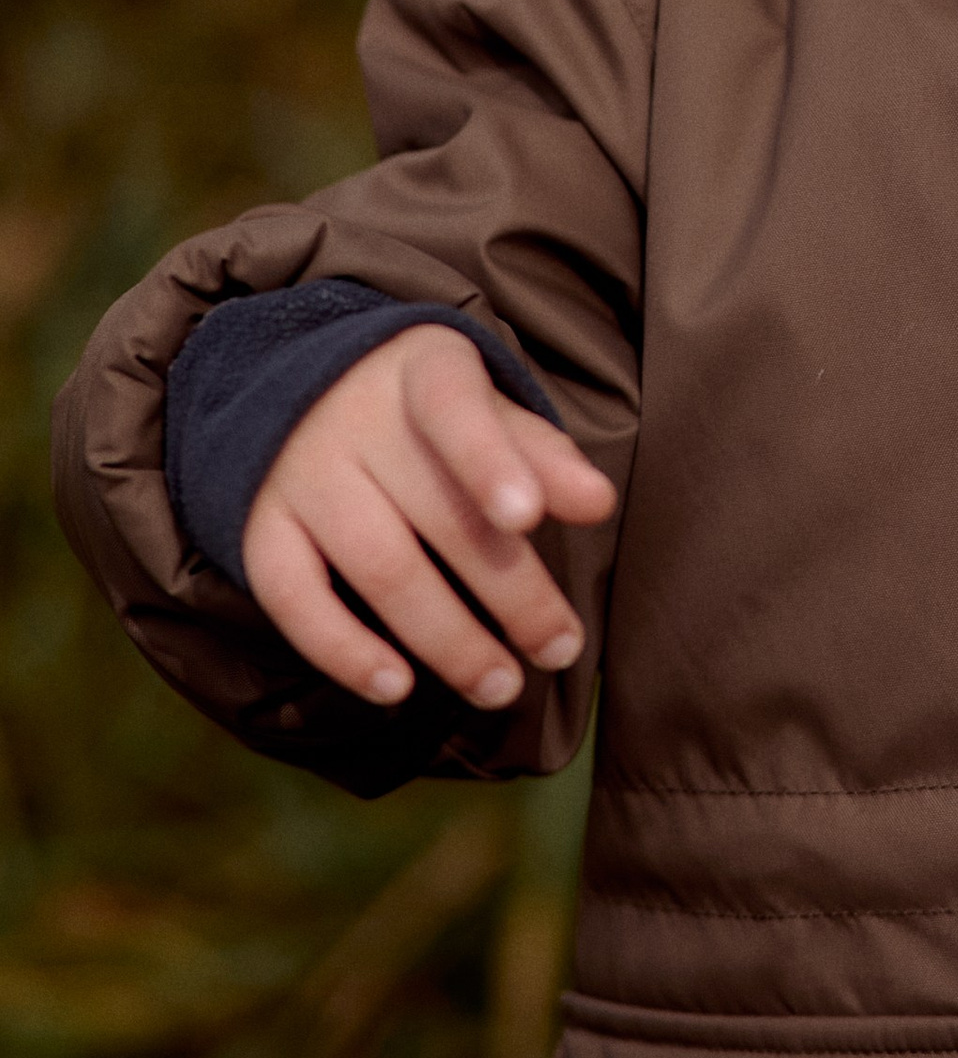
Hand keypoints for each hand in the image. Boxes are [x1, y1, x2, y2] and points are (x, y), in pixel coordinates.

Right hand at [242, 322, 617, 713]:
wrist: (292, 386)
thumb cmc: (421, 412)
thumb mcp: (483, 406)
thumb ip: (541, 455)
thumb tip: (598, 504)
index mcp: (422, 370)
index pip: (455, 408)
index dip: (491, 462)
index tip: (528, 519)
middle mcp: (353, 418)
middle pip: (437, 514)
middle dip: (509, 592)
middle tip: (559, 649)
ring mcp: (299, 473)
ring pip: (378, 565)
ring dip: (445, 638)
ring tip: (500, 686)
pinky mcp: (259, 527)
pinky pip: (293, 597)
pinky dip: (344, 650)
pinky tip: (397, 688)